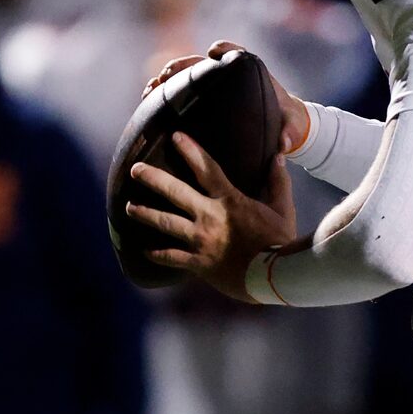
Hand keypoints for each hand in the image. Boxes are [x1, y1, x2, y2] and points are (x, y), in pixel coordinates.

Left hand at [125, 131, 299, 300]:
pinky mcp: (200, 264)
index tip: (175, 136)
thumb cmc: (282, 242)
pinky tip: (145, 252)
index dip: (190, 150)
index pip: (206, 168)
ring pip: (165, 223)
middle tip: (135, 169)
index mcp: (230, 201)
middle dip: (152, 178)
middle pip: (174, 192)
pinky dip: (158, 255)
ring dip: (145, 213)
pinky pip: (172, 258)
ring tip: (129, 207)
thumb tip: (278, 155)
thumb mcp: (283, 208)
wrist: (278, 277)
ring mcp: (202, 242)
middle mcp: (210, 218)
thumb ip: (277, 181)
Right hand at [145, 39, 311, 154]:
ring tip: (151, 89)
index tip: (213, 51)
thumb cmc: (286, 121)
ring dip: (166, 80)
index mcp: (249, 74)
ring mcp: (211, 87)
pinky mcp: (201, 100)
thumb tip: (286, 145)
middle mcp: (226, 77)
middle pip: (200, 63)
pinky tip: (147, 102)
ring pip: (185, 77)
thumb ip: (289, 134)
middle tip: (167, 75)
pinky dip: (163, 95)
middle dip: (182, 66)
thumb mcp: (290, 127)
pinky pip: (179, 93)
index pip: (235, 53)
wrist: (278, 125)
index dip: (225, 49)